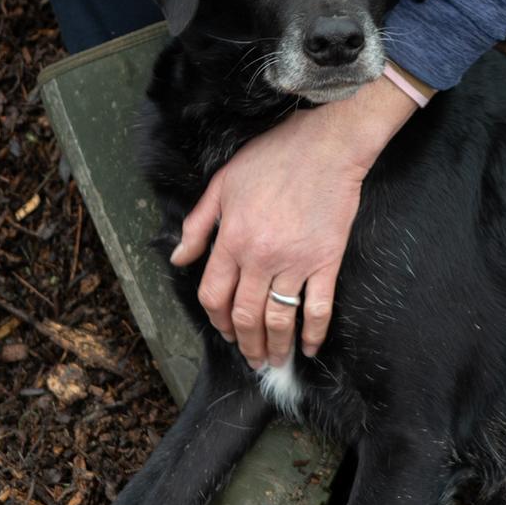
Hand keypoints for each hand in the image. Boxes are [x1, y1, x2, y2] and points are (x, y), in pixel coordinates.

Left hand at [171, 75, 417, 368]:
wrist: (327, 144)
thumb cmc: (275, 155)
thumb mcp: (224, 182)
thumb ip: (198, 224)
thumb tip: (178, 258)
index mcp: (233, 238)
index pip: (214, 295)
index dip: (216, 320)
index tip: (224, 331)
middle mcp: (260, 257)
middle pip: (245, 316)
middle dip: (245, 344)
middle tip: (250, 357)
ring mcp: (295, 263)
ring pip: (278, 320)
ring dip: (275, 347)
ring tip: (275, 360)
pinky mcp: (326, 262)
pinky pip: (318, 309)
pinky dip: (312, 334)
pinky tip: (308, 347)